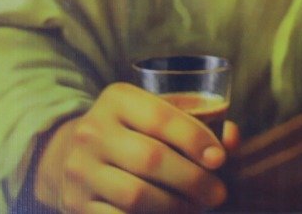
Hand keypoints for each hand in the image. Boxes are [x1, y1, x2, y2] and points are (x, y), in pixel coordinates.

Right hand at [34, 82, 239, 211]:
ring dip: (176, 206)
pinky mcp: (74, 203)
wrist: (69, 156)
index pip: (161, 118)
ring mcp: (79, 170)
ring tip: (196, 207)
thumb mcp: (158, 114)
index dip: (195, 139)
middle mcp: (92, 131)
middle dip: (193, 180)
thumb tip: (232, 139)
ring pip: (135, 195)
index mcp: (117, 99)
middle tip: (218, 193)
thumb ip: (201, 122)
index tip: (220, 159)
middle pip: (151, 159)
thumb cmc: (133, 132)